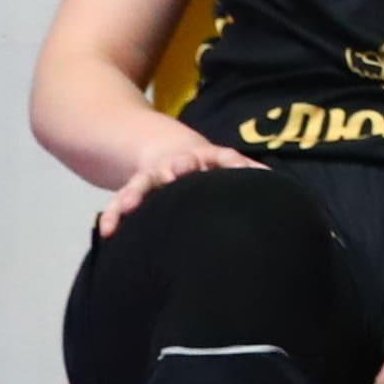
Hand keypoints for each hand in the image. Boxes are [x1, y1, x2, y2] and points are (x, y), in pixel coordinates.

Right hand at [93, 137, 260, 238]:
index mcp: (211, 160)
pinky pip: (120, 203)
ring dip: (136, 194)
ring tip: (127, 209)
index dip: (226, 165)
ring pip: (142, 183)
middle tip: (172, 174)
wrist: (172, 151)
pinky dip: (114, 215)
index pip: (222, 159)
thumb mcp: (231, 168)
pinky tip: (108, 231)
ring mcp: (153, 176)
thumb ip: (249, 174)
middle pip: (177, 165)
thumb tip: (275, 183)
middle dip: (176, 168)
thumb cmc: (211, 171)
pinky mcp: (134, 190)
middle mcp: (180, 165)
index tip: (226, 169)